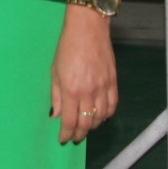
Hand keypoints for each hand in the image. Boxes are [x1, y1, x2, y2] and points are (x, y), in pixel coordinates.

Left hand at [50, 5, 116, 143]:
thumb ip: (55, 95)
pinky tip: (100, 116)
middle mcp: (88, 92)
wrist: (88, 29)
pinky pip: (112, 106)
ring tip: (86, 128)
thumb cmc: (67, 47)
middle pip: (86, 123)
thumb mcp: (54, 70)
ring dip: (93, 126)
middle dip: (79, 134)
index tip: (62, 139)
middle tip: (74, 137)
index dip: (65, 133)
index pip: (69, 120)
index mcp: (70, 89)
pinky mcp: (113, 82)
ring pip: (100, 117)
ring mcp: (102, 88)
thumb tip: (55, 115)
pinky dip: (106, 115)